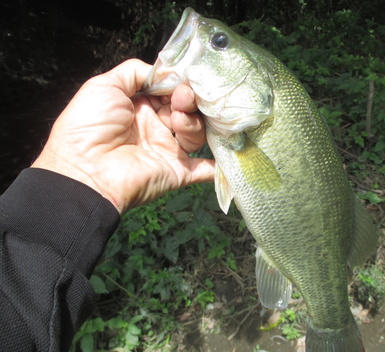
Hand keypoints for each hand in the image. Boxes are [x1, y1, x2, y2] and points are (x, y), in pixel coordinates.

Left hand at [32, 59, 214, 213]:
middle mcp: (155, 128)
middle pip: (186, 110)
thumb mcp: (104, 86)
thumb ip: (133, 72)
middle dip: (188, 100)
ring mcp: (167, 151)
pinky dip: (218, 165)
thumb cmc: (88, 126)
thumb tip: (162, 71)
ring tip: (177, 120)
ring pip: (195, 133)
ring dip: (192, 122)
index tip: (183, 78)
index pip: (169, 92)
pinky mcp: (176, 172)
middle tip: (182, 98)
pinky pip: (203, 170)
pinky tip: (226, 153)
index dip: (178, 84)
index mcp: (139, 108)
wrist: (84, 171)